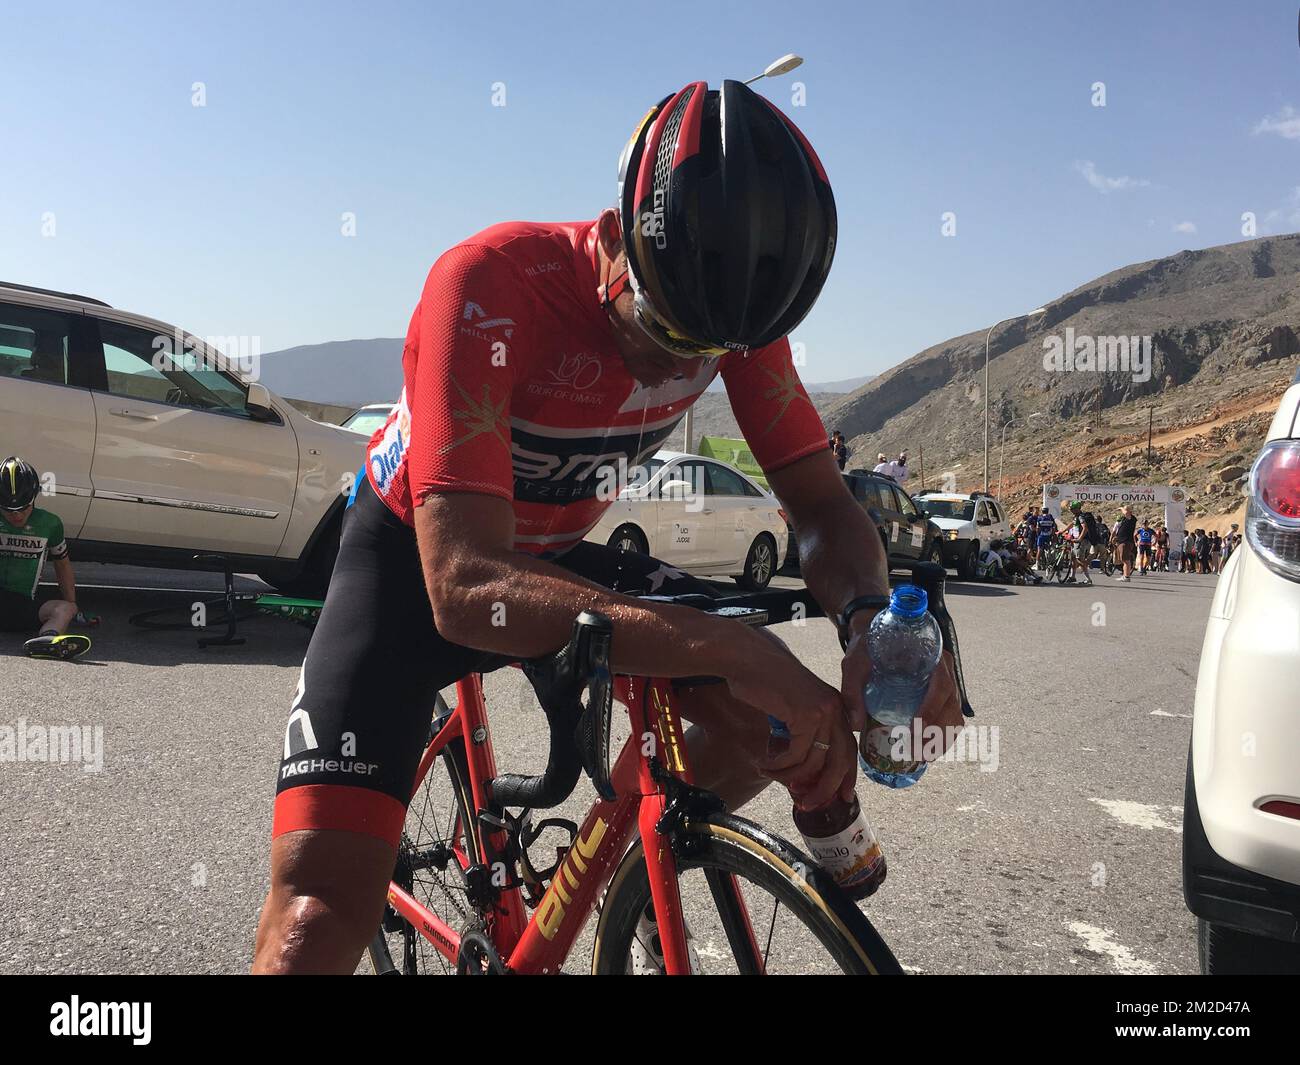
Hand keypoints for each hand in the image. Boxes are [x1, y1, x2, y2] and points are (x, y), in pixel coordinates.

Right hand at [724, 632, 856, 808]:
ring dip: (789, 776)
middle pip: (840, 761)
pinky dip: (778, 765)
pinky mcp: (805, 715)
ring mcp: (823, 711)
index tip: (844, 796)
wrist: (748, 659)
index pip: (850, 749)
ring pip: (814, 762)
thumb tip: (804, 769)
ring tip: (769, 774)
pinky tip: (764, 763)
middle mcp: (835, 709)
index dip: (848, 775)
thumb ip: (804, 730)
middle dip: (825, 788)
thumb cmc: (764, 681)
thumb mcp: (793, 707)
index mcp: (836, 707)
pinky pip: (794, 754)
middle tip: (808, 803)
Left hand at [842, 619, 964, 757]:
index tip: (914, 729)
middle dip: (937, 732)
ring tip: (921, 755)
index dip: (931, 709)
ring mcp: (946, 682)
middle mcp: (944, 669)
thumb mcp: (855, 662)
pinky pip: (950, 718)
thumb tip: (856, 725)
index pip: (941, 685)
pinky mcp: (941, 695)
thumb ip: (852, 689)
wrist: (877, 633)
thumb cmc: (868, 646)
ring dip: (942, 738)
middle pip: (951, 704)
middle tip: (916, 750)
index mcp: (930, 656)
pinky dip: (942, 737)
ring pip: (955, 715)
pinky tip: (927, 750)